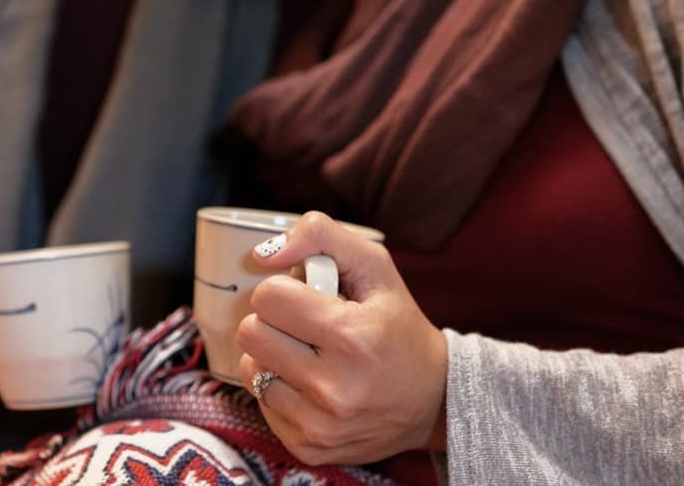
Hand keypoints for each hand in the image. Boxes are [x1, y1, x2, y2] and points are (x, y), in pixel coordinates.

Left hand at [236, 212, 447, 464]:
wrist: (433, 400)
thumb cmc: (399, 326)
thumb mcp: (375, 267)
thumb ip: (320, 236)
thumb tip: (262, 254)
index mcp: (352, 337)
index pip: (268, 298)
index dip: (284, 290)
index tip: (307, 299)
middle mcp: (335, 387)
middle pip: (250, 333)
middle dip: (273, 322)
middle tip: (304, 327)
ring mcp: (320, 424)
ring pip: (250, 369)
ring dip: (272, 356)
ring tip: (308, 355)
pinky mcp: (308, 447)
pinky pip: (260, 403)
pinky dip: (279, 389)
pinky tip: (311, 385)